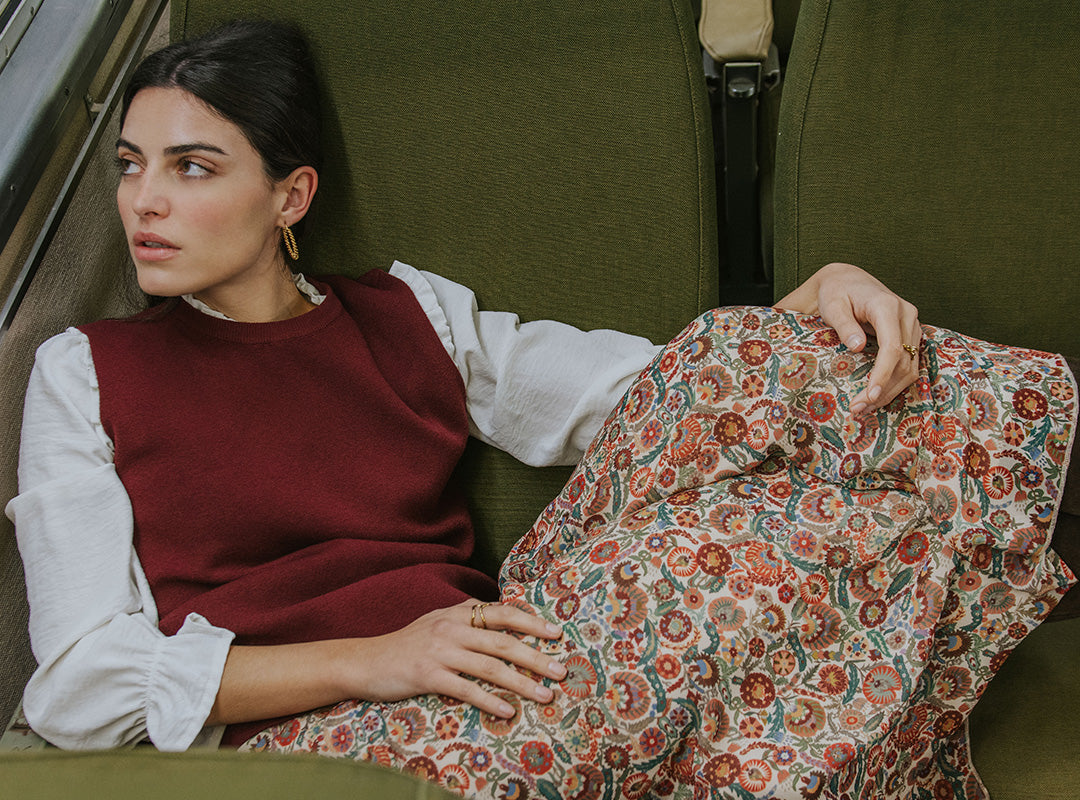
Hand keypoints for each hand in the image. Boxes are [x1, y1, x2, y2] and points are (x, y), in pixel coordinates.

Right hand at [347, 599, 565, 717]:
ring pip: (489, 667)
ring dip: (521, 683)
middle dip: (536, 656)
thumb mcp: (437, 620)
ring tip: (544, 695)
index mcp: (457, 613)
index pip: (502, 613)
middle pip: (503, 642)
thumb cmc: (407, 643)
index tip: (557, 633)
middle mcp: (451, 628)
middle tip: (560, 670)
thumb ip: (466, 614)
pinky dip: (490, 701)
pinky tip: (508, 711)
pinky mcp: (427, 676)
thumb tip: (498, 608)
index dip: (532, 622)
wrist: (366, 661)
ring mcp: (440, 652)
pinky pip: (466, 689)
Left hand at [776, 262, 921, 414]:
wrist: (848, 281)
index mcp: (887, 306)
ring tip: (864, 407)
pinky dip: (894, 382)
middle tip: (858, 408)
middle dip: (883, 389)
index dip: (883, 373)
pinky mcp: (910, 335)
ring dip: (890, 390)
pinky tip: (876, 396)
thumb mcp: (833, 306)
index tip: (870, 394)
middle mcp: (907, 315)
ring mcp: (912, 325)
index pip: (892, 346)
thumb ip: (844, 325)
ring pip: (911, 367)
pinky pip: (909, 364)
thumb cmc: (837, 292)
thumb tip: (858, 347)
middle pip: (904, 361)